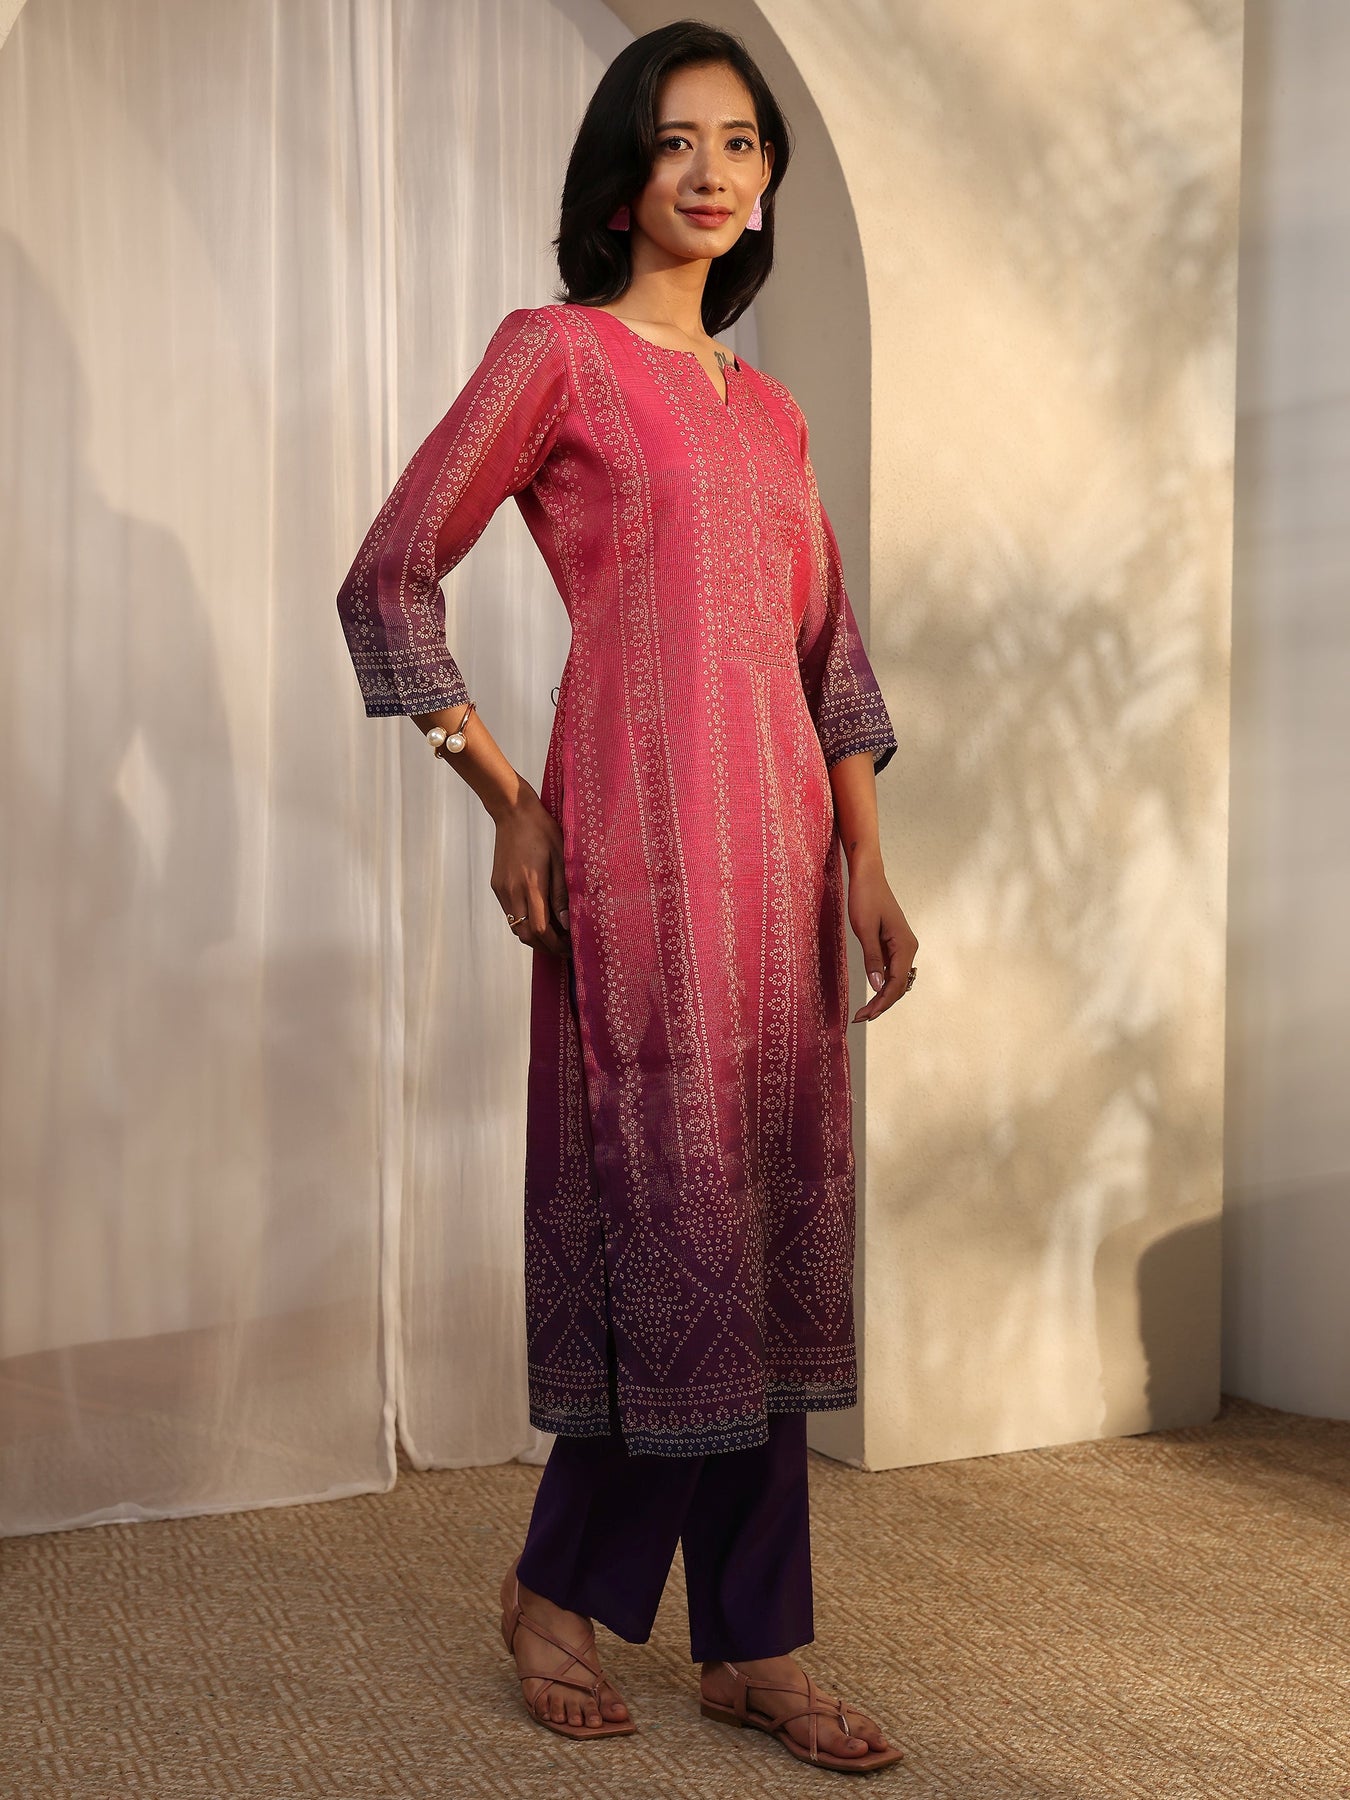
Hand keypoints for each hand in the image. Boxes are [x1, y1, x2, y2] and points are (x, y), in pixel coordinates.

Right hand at [491, 783, 570, 957]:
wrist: (513, 813)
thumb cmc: (542, 832)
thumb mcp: (561, 859)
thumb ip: (562, 894)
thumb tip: (567, 923)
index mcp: (531, 885)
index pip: (541, 930)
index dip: (556, 944)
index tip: (570, 947)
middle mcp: (512, 892)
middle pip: (526, 935)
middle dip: (545, 946)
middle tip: (563, 947)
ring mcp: (502, 890)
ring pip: (516, 927)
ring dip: (534, 936)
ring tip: (553, 934)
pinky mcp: (497, 885)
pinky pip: (510, 913)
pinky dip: (524, 922)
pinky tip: (539, 916)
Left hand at [846, 852, 916, 1022]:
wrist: (868, 875)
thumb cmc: (865, 898)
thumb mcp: (864, 929)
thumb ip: (872, 958)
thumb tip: (878, 985)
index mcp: (905, 945)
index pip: (895, 984)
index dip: (881, 1003)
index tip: (864, 1016)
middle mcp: (909, 948)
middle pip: (898, 986)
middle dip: (881, 1004)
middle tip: (859, 1017)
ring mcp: (903, 946)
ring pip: (896, 979)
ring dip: (882, 996)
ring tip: (864, 1011)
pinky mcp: (895, 943)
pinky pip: (892, 970)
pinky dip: (883, 984)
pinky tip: (872, 993)